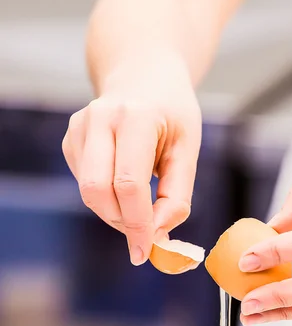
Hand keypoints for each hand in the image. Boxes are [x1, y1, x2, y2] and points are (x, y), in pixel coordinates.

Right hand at [62, 50, 200, 264]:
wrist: (143, 74)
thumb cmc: (173, 112)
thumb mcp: (188, 149)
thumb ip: (177, 194)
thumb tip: (157, 234)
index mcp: (135, 117)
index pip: (128, 183)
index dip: (137, 223)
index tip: (145, 251)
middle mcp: (99, 118)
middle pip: (98, 191)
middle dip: (122, 222)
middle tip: (144, 235)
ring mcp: (79, 127)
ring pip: (88, 192)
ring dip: (114, 213)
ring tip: (139, 208)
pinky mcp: (70, 139)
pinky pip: (85, 184)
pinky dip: (106, 198)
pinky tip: (124, 185)